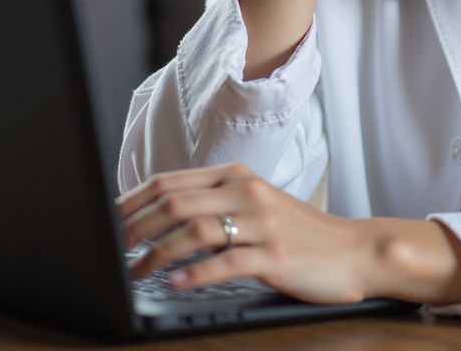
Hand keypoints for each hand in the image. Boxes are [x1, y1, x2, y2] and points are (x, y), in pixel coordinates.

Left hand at [118, 163, 370, 302]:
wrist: (354, 250)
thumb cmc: (300, 233)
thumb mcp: (257, 206)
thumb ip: (215, 204)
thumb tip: (158, 218)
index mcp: (239, 176)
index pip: (172, 181)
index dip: (132, 202)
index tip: (106, 222)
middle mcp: (248, 192)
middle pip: (177, 201)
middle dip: (135, 227)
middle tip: (111, 250)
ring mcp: (264, 224)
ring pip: (197, 230)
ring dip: (158, 253)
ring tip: (136, 272)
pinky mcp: (276, 256)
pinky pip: (228, 262)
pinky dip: (196, 273)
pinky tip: (176, 283)